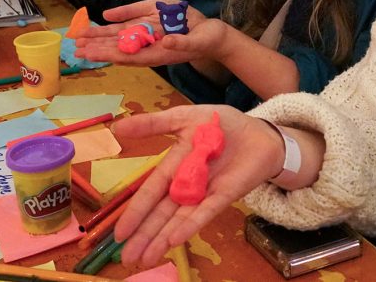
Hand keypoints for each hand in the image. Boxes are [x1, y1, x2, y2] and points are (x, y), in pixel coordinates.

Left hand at [74, 0, 223, 66]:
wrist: (212, 35)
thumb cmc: (207, 40)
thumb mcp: (198, 42)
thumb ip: (182, 44)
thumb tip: (168, 43)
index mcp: (158, 54)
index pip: (129, 55)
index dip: (109, 54)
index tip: (92, 53)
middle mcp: (148, 46)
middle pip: (118, 48)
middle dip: (98, 48)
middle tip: (76, 49)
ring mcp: (148, 36)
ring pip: (119, 38)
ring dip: (100, 38)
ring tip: (80, 39)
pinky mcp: (151, 25)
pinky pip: (128, 26)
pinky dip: (113, 27)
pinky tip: (99, 23)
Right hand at [112, 106, 283, 267]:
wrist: (259, 131)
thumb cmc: (221, 124)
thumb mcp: (184, 118)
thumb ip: (154, 124)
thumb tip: (116, 127)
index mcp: (174, 166)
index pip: (150, 191)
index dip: (134, 211)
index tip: (118, 233)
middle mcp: (187, 185)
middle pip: (161, 213)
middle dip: (144, 235)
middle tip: (127, 257)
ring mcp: (205, 193)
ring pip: (179, 219)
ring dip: (161, 238)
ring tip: (145, 258)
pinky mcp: (225, 195)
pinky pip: (205, 212)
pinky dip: (190, 225)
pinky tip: (174, 240)